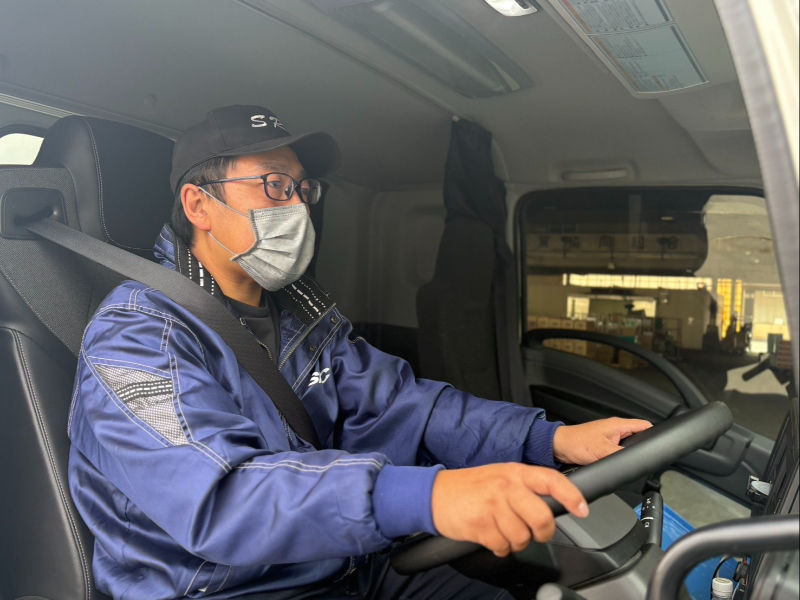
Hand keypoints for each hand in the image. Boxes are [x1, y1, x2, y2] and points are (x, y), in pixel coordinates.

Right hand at [431, 463, 588, 557]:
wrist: (435, 493)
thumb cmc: (472, 487)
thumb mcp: (501, 476)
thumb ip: (526, 487)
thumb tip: (555, 504)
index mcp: (515, 472)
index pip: (551, 481)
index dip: (571, 496)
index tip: (582, 509)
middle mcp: (505, 486)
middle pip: (541, 518)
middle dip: (542, 533)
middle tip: (535, 533)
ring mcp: (492, 506)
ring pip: (522, 537)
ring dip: (516, 542)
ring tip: (504, 532)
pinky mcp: (480, 525)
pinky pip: (502, 547)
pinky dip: (500, 548)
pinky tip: (491, 536)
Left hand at [552, 417, 651, 464]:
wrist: (558, 448)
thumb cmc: (575, 443)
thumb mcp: (602, 451)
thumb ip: (620, 455)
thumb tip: (634, 460)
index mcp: (618, 425)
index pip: (645, 426)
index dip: (655, 434)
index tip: (660, 444)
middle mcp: (615, 430)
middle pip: (638, 437)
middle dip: (642, 448)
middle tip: (643, 458)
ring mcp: (609, 438)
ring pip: (627, 446)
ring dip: (629, 454)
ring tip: (629, 462)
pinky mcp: (603, 446)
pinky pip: (617, 452)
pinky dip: (618, 457)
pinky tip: (617, 463)